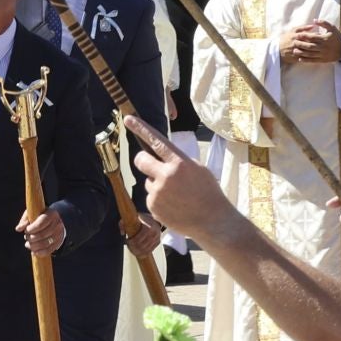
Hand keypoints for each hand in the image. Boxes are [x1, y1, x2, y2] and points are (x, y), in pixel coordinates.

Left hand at [18, 208, 65, 255]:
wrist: (55, 220)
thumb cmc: (40, 216)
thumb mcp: (33, 213)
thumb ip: (25, 220)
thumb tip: (18, 229)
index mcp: (51, 214)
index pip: (40, 224)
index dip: (31, 229)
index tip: (26, 230)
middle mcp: (57, 224)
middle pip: (42, 235)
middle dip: (31, 238)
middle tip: (26, 237)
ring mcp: (59, 234)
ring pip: (45, 244)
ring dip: (33, 246)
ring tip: (27, 245)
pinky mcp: (58, 242)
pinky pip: (49, 250)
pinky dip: (39, 253)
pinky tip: (33, 251)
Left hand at [125, 213, 163, 257]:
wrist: (153, 219)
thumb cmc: (141, 219)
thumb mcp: (131, 218)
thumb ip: (124, 223)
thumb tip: (122, 233)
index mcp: (149, 226)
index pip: (138, 238)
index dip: (131, 241)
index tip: (127, 240)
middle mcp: (154, 233)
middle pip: (142, 245)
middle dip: (133, 247)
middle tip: (128, 245)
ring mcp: (157, 238)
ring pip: (145, 249)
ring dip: (137, 251)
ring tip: (132, 249)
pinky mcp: (158, 242)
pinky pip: (150, 250)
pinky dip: (143, 253)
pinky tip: (137, 252)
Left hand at [127, 114, 237, 243]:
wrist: (213, 222)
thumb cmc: (208, 193)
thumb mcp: (198, 169)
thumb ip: (178, 160)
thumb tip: (160, 156)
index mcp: (179, 163)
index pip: (156, 141)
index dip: (140, 129)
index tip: (128, 119)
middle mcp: (166, 176)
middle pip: (140, 160)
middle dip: (143, 160)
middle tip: (152, 165)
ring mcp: (158, 193)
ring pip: (147, 181)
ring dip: (156, 184)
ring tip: (176, 195)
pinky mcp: (153, 207)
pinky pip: (151, 197)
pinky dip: (159, 200)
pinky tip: (174, 206)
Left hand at [280, 21, 340, 64]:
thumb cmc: (336, 37)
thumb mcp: (332, 28)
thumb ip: (323, 23)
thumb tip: (314, 20)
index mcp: (325, 39)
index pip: (312, 37)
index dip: (304, 36)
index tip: (298, 35)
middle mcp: (323, 47)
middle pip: (310, 46)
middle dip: (301, 44)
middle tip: (294, 42)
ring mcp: (323, 54)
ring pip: (310, 54)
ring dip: (302, 53)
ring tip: (294, 51)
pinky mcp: (323, 60)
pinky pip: (313, 60)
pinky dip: (306, 60)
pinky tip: (300, 59)